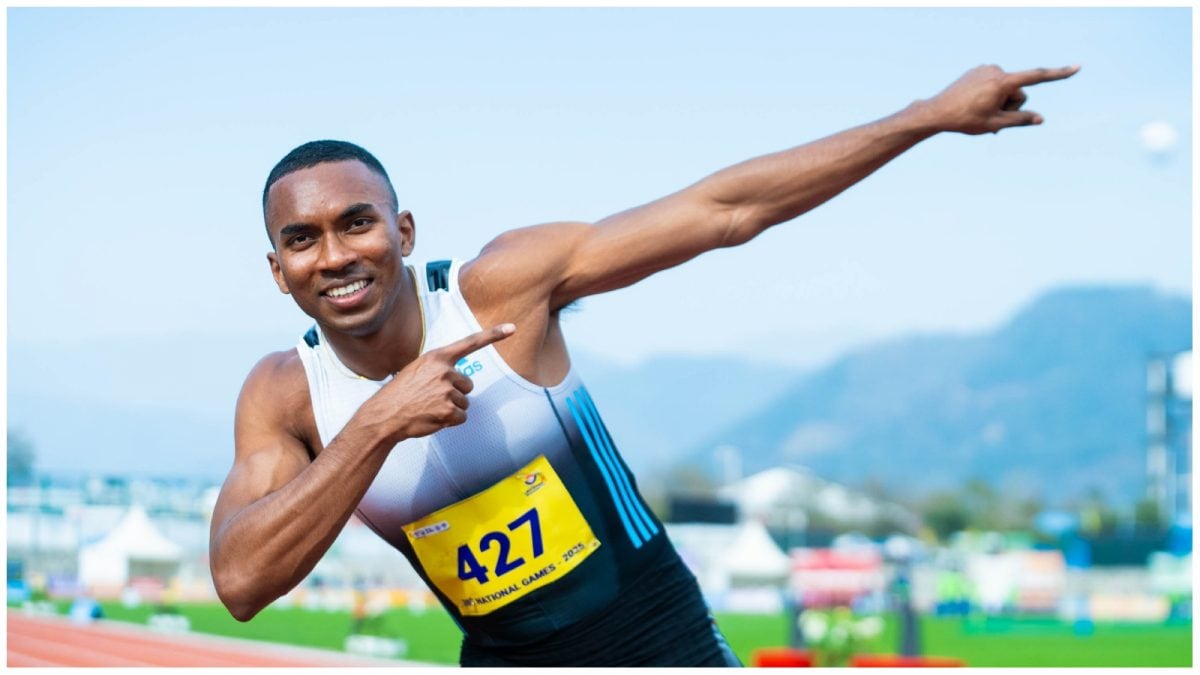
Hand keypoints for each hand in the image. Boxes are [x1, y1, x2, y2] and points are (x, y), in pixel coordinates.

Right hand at [361, 323, 515, 442]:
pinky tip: (432, 417)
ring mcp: (447, 391)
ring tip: (429, 407)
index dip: (493, 335)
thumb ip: (438, 369)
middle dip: (455, 393)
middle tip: (432, 397)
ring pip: (464, 402)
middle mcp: (445, 371)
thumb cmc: (401, 393)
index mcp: (437, 357)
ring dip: (451, 408)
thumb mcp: (417, 370)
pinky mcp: (447, 411)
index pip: (470, 343)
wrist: (384, 415)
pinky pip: (461, 417)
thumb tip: (456, 378)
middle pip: (468, 385)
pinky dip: (450, 421)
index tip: (512, 328)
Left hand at [924, 64, 1079, 134]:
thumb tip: (1040, 119)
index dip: (1059, 74)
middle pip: (1019, 91)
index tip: (1078, 67)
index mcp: (1002, 82)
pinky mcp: (978, 71)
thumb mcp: (995, 124)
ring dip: (1000, 102)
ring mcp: (986, 69)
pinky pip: (994, 84)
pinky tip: (975, 104)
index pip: (1037, 77)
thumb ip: (1020, 120)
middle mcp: (995, 71)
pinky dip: (991, 95)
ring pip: (1006, 89)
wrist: (936, 111)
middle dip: (1011, 105)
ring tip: (981, 112)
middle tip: (992, 118)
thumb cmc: (965, 120)